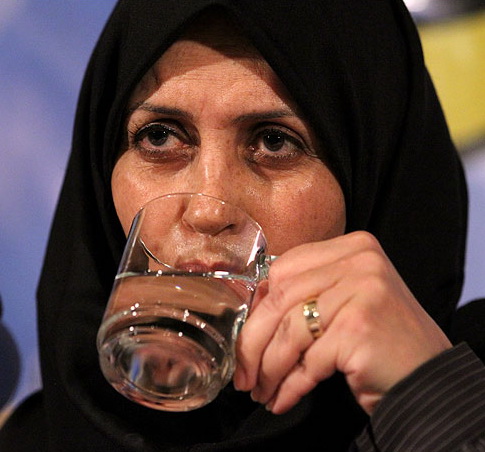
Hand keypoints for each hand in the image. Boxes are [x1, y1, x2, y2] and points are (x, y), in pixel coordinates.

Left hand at [233, 231, 451, 414]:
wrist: (429, 378)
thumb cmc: (380, 340)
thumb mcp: (344, 301)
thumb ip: (307, 293)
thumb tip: (252, 314)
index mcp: (352, 247)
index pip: (284, 269)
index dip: (258, 306)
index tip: (247, 336)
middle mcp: (359, 261)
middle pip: (280, 297)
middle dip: (253, 341)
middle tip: (243, 374)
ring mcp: (362, 291)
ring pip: (290, 331)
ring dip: (270, 369)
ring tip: (262, 390)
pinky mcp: (359, 327)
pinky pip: (309, 361)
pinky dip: (291, 385)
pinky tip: (283, 398)